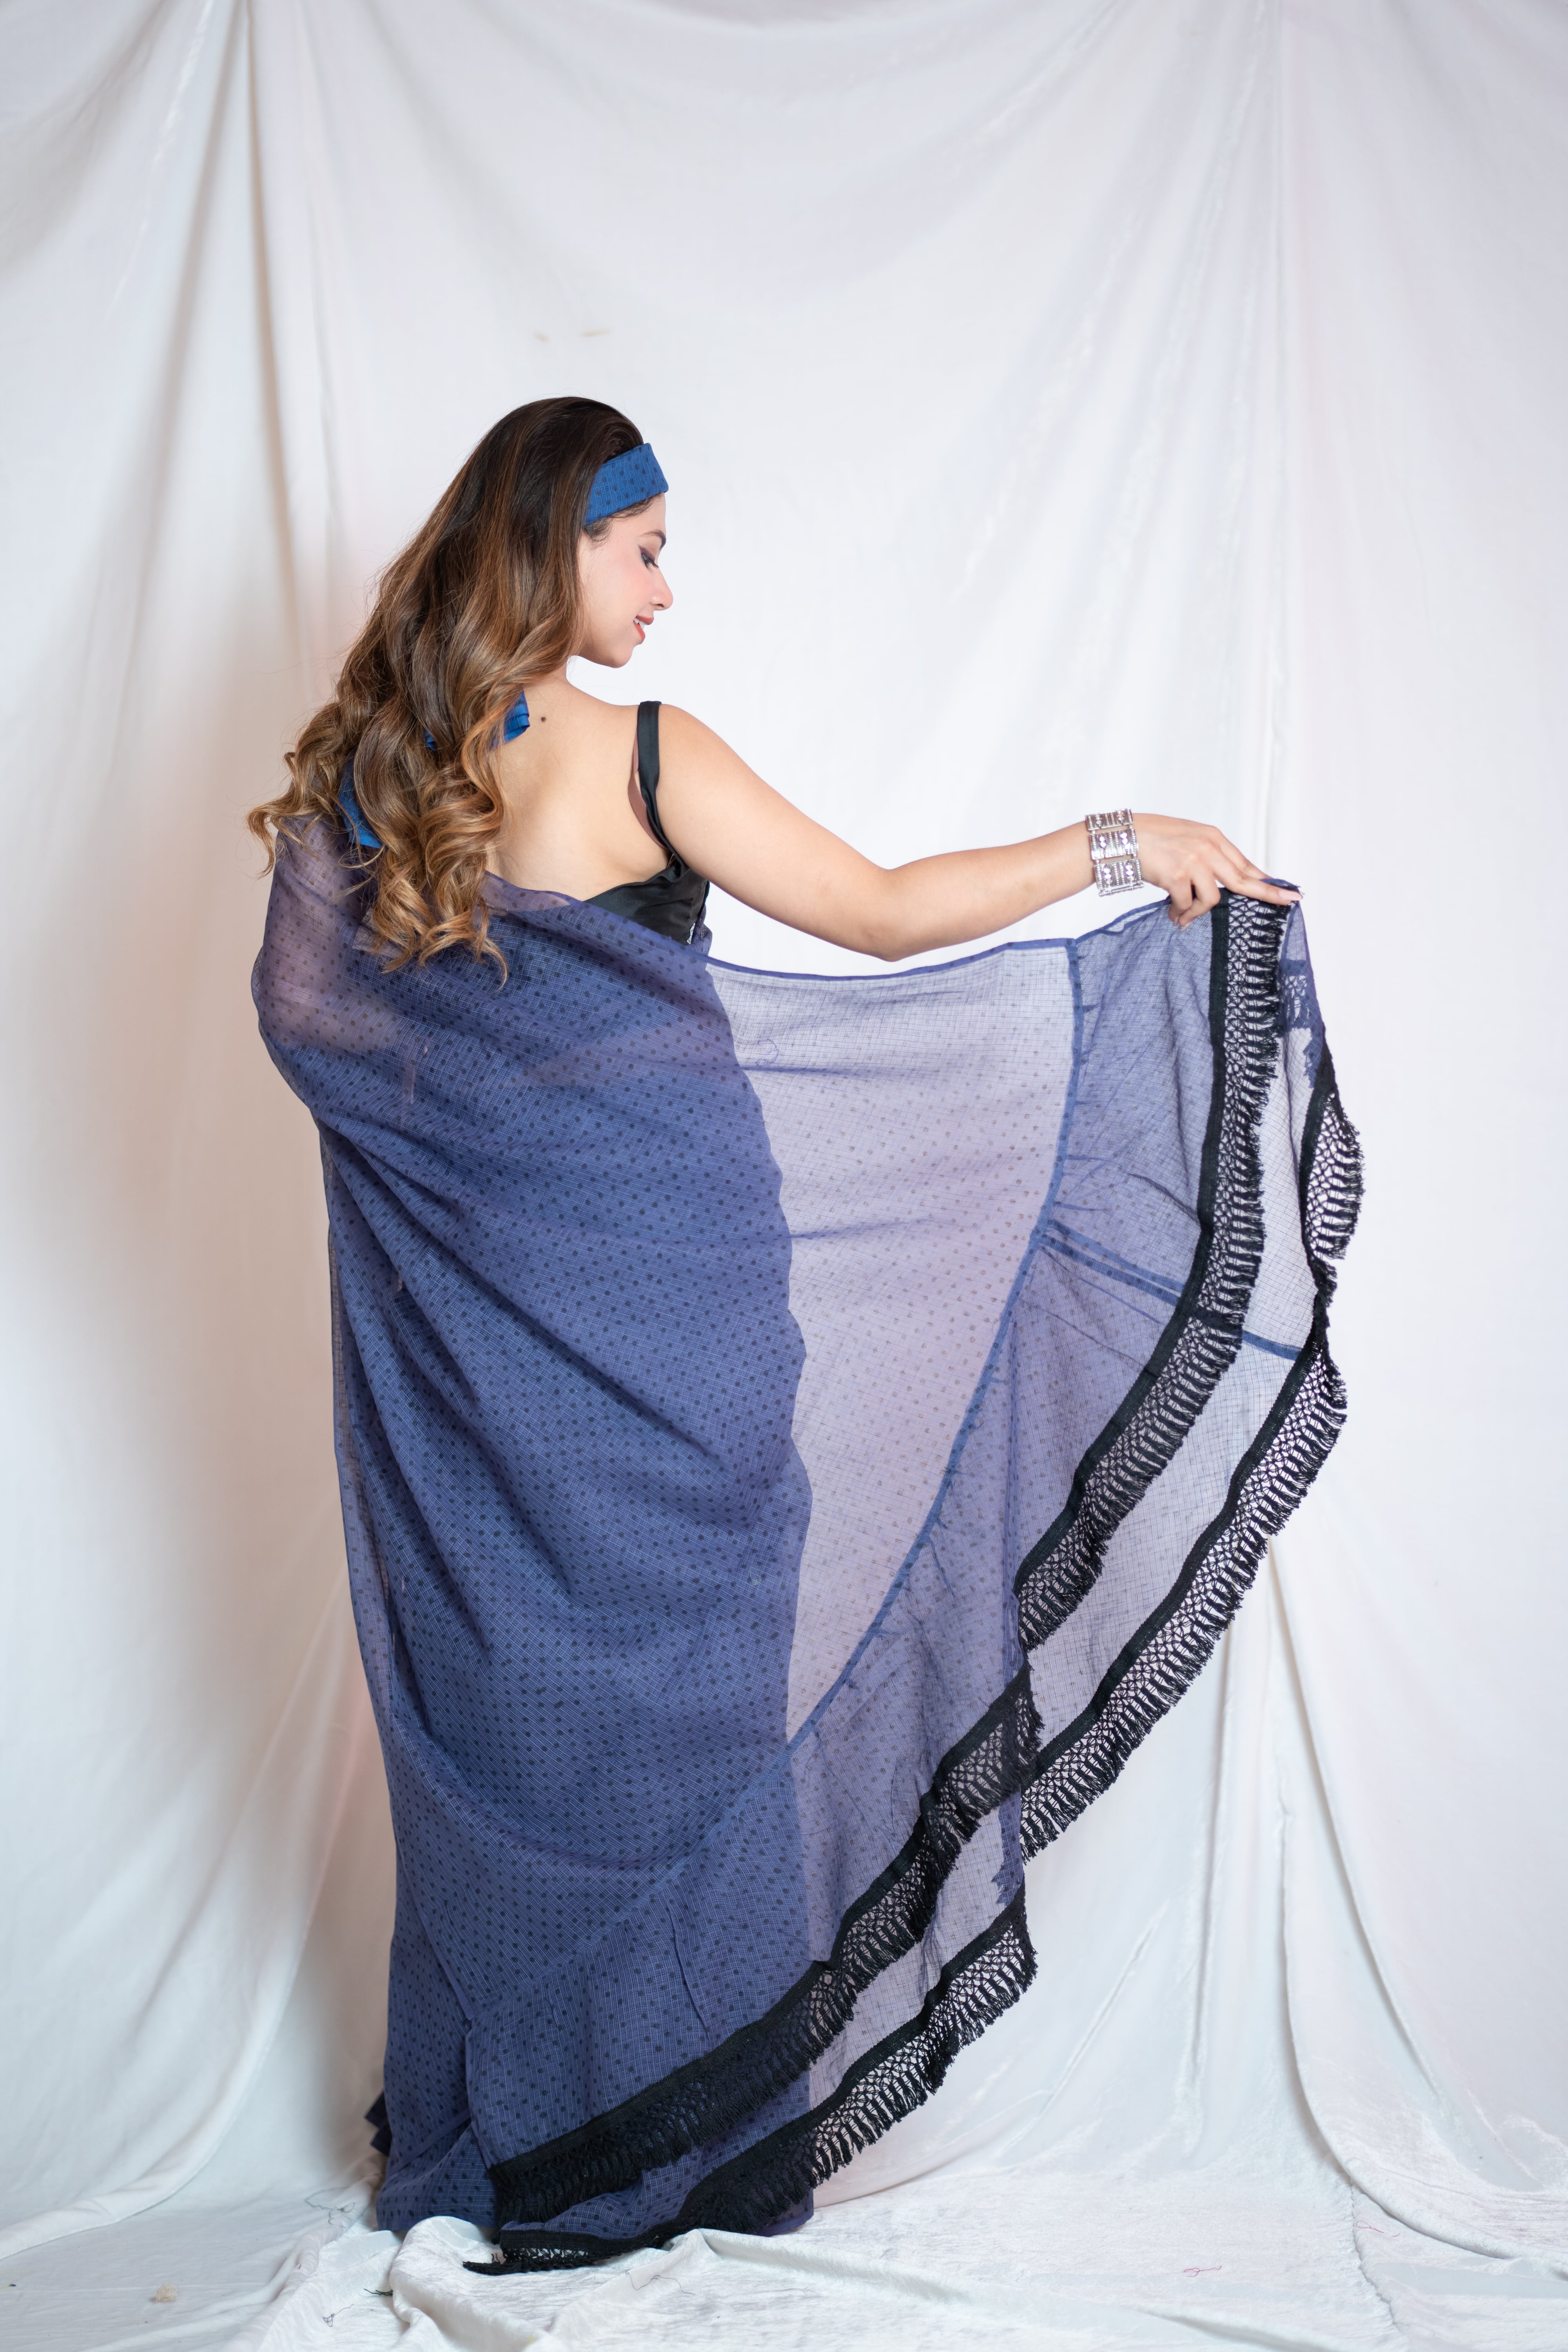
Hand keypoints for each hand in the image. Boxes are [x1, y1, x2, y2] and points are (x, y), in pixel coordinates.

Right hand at [1131, 816, 1298, 928]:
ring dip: (1196, 913)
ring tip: (1180, 916)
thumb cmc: (1149, 838)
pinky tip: (1170, 914)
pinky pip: (1187, 905)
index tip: (1286, 890)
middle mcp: (1208, 847)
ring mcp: (1194, 861)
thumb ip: (1206, 859)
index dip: (1266, 880)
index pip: (1245, 863)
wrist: (1120, 837)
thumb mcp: (1185, 840)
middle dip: (1268, 894)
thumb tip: (1221, 886)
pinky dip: (1179, 913)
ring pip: (1212, 899)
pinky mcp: (1178, 876)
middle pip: (1243, 879)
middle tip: (1289, 903)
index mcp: (1212, 837)